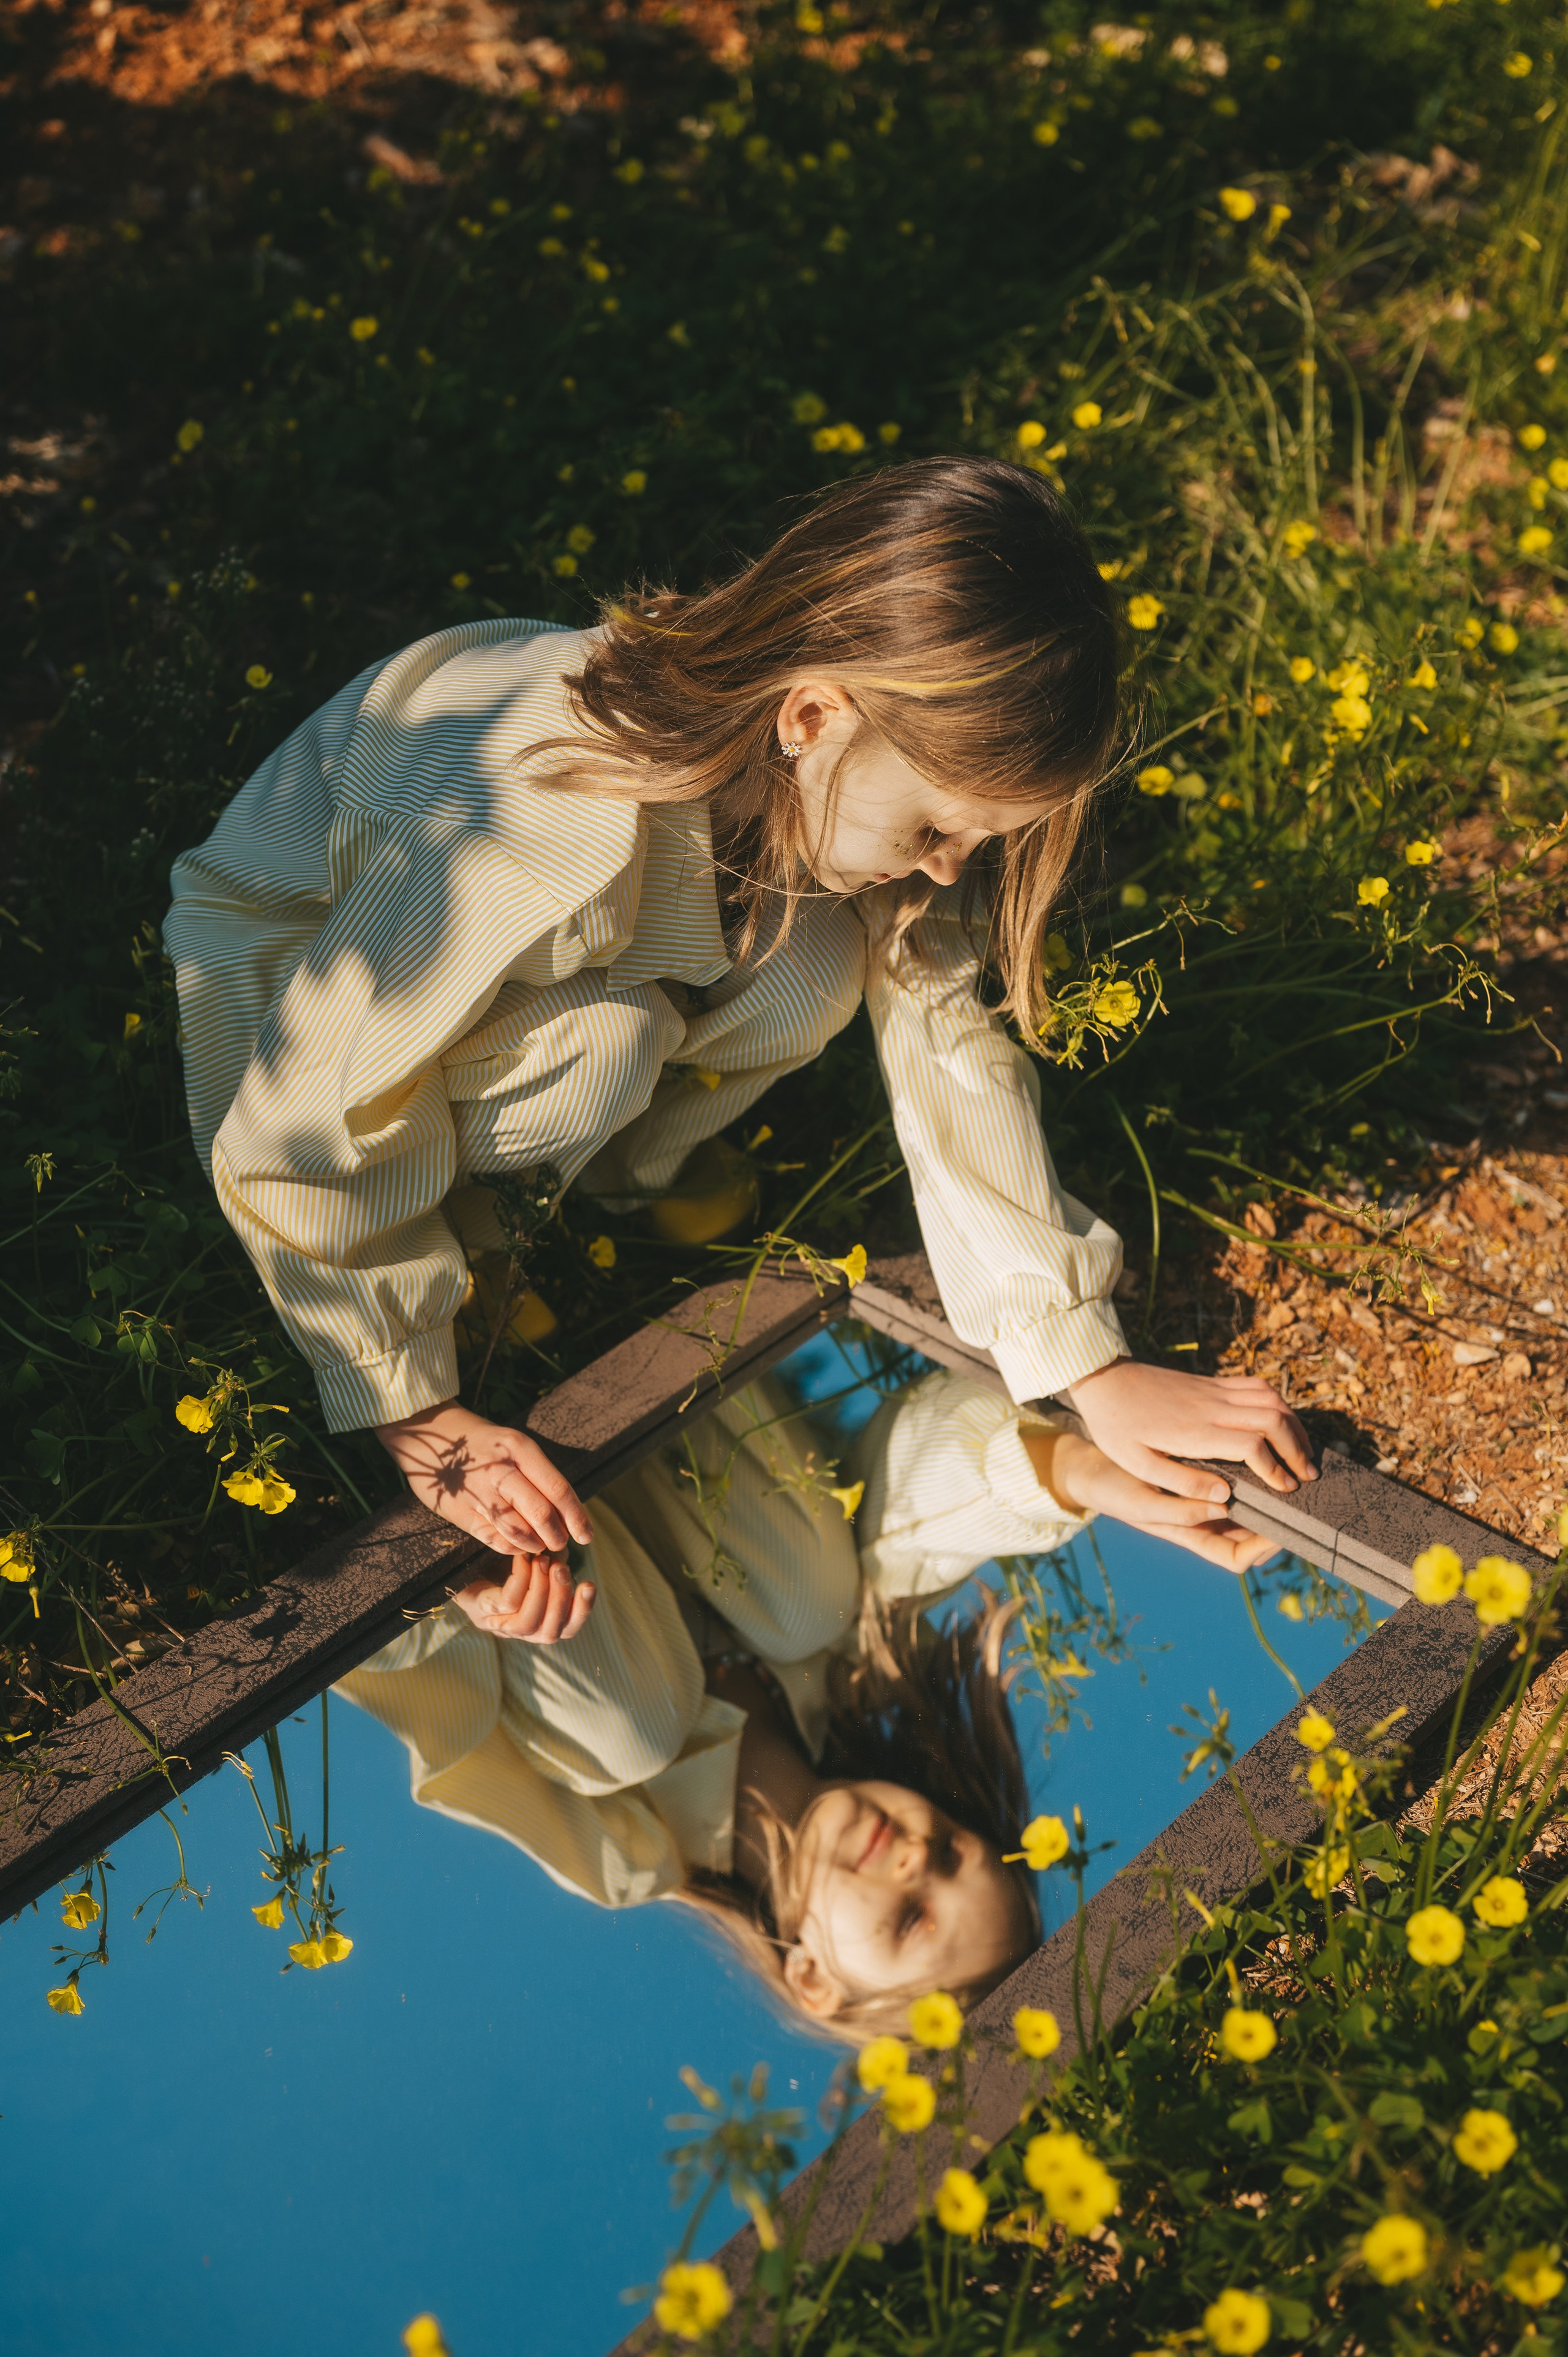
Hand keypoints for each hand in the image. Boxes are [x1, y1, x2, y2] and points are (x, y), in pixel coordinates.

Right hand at [375, 1399, 592, 1556]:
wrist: (432, 1436)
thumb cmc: (484, 1443)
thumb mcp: (515, 1445)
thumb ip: (539, 1475)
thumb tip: (568, 1512)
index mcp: (520, 1448)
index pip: (558, 1488)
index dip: (577, 1516)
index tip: (587, 1535)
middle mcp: (501, 1470)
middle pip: (541, 1513)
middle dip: (557, 1535)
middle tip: (562, 1543)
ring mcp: (479, 1492)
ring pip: (519, 1531)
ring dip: (536, 1545)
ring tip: (542, 1546)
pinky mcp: (462, 1512)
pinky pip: (494, 1539)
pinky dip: (512, 1548)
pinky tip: (518, 1546)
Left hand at [452, 1551, 596, 1644]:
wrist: (453, 1553)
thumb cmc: (495, 1556)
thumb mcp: (531, 1559)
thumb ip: (550, 1562)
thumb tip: (566, 1555)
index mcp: (531, 1622)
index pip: (564, 1630)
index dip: (581, 1612)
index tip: (590, 1584)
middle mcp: (513, 1630)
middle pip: (548, 1633)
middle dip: (561, 1600)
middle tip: (561, 1568)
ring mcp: (494, 1623)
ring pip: (527, 1624)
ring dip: (542, 1593)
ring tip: (545, 1562)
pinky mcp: (477, 1610)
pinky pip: (504, 1604)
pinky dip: (520, 1582)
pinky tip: (523, 1559)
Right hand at [1025, 1427, 1281, 1577]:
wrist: (1094, 1467)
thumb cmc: (1115, 1491)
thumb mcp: (1143, 1504)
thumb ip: (1181, 1511)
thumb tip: (1224, 1505)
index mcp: (1192, 1537)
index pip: (1239, 1559)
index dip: (1264, 1549)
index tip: (1281, 1527)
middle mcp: (1204, 1523)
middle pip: (1252, 1535)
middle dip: (1277, 1521)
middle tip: (1296, 1494)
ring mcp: (1205, 1500)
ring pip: (1249, 1508)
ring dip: (1268, 1495)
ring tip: (1285, 1473)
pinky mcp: (1202, 1478)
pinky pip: (1236, 1482)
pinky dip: (1251, 1474)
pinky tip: (1258, 1453)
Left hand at [1059, 1358, 1314, 1502]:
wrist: (1103, 1379)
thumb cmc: (1117, 1428)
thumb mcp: (1140, 1465)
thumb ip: (1184, 1483)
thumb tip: (1228, 1497)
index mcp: (1195, 1432)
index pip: (1252, 1447)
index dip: (1277, 1469)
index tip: (1288, 1490)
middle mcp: (1211, 1407)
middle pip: (1273, 1420)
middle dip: (1298, 1449)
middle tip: (1308, 1477)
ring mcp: (1214, 1391)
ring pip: (1271, 1399)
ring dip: (1293, 1426)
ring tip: (1302, 1453)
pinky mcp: (1212, 1382)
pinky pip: (1257, 1386)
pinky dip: (1279, 1404)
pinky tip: (1281, 1423)